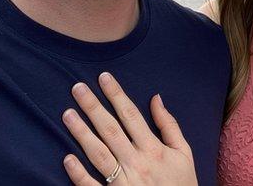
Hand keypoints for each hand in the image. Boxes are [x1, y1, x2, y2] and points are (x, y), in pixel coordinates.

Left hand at [62, 72, 196, 185]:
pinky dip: (79, 174)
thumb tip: (156, 98)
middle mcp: (137, 163)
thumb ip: (170, 126)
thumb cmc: (181, 185)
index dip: (116, 95)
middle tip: (77, 88)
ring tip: (67, 114)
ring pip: (99, 154)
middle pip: (111, 130)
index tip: (103, 77)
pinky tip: (67, 159)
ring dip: (82, 133)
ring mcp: (123, 183)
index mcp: (154, 149)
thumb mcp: (184, 154)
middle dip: (93, 107)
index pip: (131, 116)